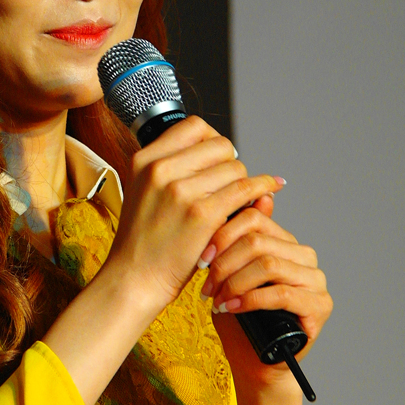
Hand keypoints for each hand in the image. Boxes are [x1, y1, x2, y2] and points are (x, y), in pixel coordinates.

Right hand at [104, 116, 285, 318]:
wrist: (134, 277)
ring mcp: (181, 191)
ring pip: (235, 167)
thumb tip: (217, 148)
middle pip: (220, 145)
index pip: (194, 127)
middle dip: (230, 163)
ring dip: (243, 182)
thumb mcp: (143, 192)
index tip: (216, 159)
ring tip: (237, 201)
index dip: (212, 140)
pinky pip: (245, 189)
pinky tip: (270, 190)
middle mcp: (161, 170)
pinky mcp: (202, 214)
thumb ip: (170, 168)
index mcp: (145, 160)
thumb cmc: (142, 240)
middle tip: (226, 186)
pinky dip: (263, 187)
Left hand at [200, 202, 332, 393]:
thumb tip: (228, 208)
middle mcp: (303, 256)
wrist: (254, 360)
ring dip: (235, 282)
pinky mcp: (319, 305)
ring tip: (219, 300)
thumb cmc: (239, 317)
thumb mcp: (228, 274)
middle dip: (224, 264)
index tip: (201, 259)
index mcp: (283, 241)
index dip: (222, 236)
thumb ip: (231, 243)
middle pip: (257, 241)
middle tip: (207, 287)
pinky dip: (251, 300)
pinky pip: (282, 294)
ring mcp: (315, 280)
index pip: (253, 219)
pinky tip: (233, 308)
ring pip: (268, 264)